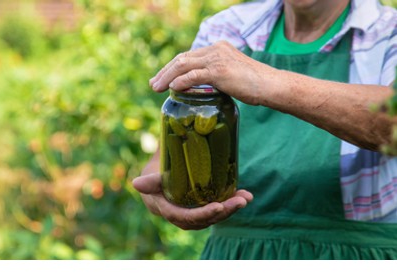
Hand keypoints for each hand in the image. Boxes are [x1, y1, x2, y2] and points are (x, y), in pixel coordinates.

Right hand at [132, 173, 252, 229]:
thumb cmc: (156, 167)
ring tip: (245, 198)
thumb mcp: (152, 172)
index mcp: (163, 208)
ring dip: (229, 209)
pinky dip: (229, 204)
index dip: (201, 214)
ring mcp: (189, 213)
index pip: (183, 216)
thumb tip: (136, 184)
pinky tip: (244, 196)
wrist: (161, 167)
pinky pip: (215, 210)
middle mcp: (176, 215)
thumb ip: (150, 180)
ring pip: (210, 217)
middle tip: (240, 201)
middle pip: (201, 220)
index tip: (218, 206)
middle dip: (222, 212)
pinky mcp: (199, 209)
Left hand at [149, 41, 280, 105]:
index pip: (188, 56)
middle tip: (153, 84)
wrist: (271, 85)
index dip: (172, 67)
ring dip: (167, 77)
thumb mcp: (230, 75)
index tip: (161, 78)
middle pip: (182, 59)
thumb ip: (214, 76)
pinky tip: (172, 89)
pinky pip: (193, 76)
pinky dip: (180, 82)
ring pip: (183, 65)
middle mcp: (215, 50)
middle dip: (165, 72)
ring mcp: (217, 59)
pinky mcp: (219, 71)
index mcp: (218, 48)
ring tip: (156, 88)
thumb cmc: (254, 85)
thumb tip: (195, 87)